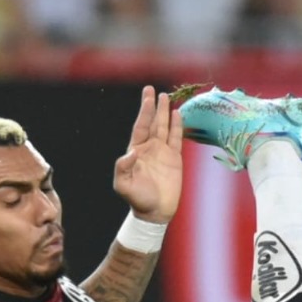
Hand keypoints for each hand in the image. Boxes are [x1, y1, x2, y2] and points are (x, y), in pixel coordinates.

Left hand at [114, 86, 183, 223]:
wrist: (155, 211)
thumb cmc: (137, 199)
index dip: (144, 110)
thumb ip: (123, 168)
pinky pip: (176, 139)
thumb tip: (131, 152)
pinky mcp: (175, 159)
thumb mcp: (123, 185)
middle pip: (153, 122)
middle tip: (156, 90)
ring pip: (165, 128)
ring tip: (167, 98)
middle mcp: (149, 148)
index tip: (147, 94)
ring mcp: (162, 152)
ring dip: (166, 113)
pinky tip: (178, 115)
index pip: (141, 125)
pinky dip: (178, 127)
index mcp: (136, 150)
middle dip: (154, 106)